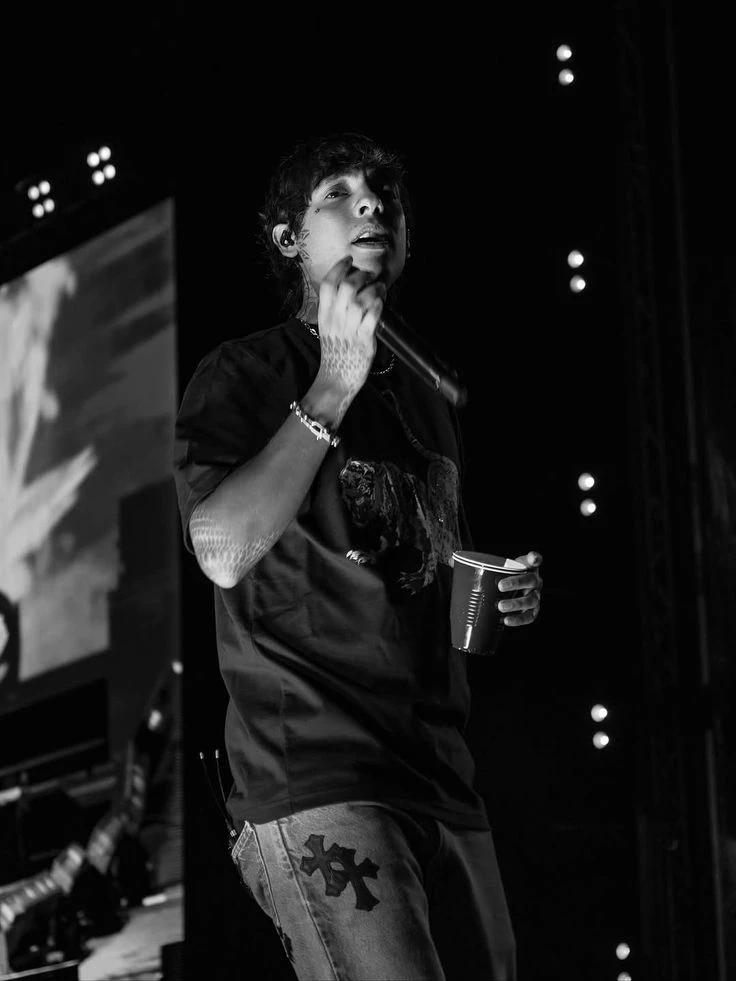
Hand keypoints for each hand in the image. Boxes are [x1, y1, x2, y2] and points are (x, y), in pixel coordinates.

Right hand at [315, 256, 385, 395]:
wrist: (336, 377)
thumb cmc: (336, 351)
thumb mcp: (328, 327)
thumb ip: (335, 308)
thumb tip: (350, 286)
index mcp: (324, 315)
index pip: (327, 284)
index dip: (339, 268)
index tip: (349, 260)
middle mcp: (336, 320)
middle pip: (347, 287)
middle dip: (361, 275)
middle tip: (369, 276)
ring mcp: (350, 330)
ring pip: (362, 299)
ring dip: (374, 289)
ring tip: (380, 288)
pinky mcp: (364, 340)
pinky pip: (373, 316)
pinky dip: (379, 305)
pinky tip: (381, 303)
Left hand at [497, 551, 542, 627]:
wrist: (514, 590)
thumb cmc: (507, 577)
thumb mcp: (503, 567)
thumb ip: (491, 563)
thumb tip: (466, 564)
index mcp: (529, 569)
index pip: (535, 560)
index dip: (534, 558)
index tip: (531, 559)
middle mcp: (536, 582)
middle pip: (531, 581)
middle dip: (516, 583)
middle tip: (500, 586)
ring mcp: (535, 597)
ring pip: (532, 601)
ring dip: (516, 604)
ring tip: (500, 607)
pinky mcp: (532, 611)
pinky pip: (529, 616)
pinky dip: (518, 619)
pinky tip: (506, 620)